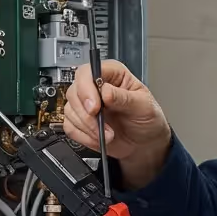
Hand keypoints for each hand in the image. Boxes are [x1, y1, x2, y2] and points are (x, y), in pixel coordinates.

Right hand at [64, 60, 171, 186]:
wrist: (145, 143)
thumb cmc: (147, 119)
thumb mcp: (143, 106)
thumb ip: (124, 98)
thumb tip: (106, 91)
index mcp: (113, 74)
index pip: (88, 72)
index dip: (87, 88)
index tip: (95, 107)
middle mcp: (96, 86)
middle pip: (74, 91)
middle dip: (86, 113)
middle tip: (101, 125)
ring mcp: (86, 104)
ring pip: (70, 110)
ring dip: (88, 127)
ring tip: (108, 134)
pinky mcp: (81, 121)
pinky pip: (70, 126)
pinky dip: (83, 136)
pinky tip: (98, 138)